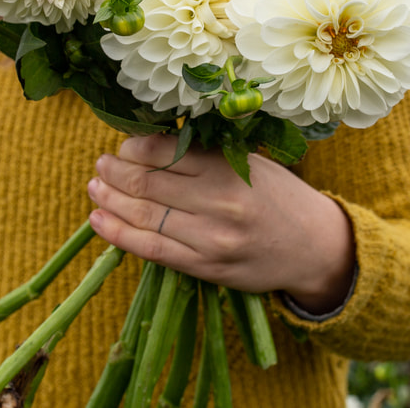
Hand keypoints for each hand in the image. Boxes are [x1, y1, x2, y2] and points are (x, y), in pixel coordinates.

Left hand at [87, 135, 354, 313]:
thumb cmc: (279, 197)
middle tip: (101, 163)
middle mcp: (219, 204)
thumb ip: (207, 154)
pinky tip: (99, 221)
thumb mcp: (250, 163)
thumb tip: (150, 140)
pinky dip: (119, 234)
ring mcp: (210, 240)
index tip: (122, 145)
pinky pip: (152, 249)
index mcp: (230, 169)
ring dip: (109, 200)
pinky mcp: (205, 268)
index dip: (133, 147)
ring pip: (144, 216)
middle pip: (148, 184)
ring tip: (94, 188)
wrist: (314, 247)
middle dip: (115, 171)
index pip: (165, 152)